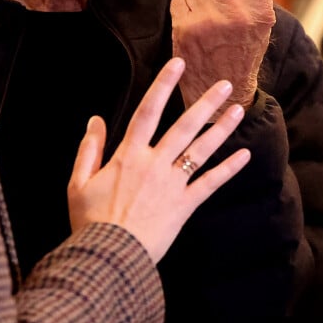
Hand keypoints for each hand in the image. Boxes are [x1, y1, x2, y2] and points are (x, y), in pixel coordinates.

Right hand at [67, 57, 249, 263]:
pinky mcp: (184, 206)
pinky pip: (210, 184)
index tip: (178, 64)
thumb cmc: (90, 221)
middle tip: (226, 84)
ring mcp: (172, 184)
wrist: (109, 258)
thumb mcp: (78, 182)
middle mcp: (154, 163)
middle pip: (184, 126)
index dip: (163, 85)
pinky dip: (228, 169)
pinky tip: (244, 155)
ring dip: (221, 129)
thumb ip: (89, 149)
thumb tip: (94, 120)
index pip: (148, 111)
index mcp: (128, 155)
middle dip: (205, 103)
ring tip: (238, 110)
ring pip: (201, 150)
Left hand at [170, 0, 275, 114]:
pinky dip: (180, 11)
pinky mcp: (186, 29)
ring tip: (203, 19)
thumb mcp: (257, 24)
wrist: (223, 93)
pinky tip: (190, 30)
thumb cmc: (240, 52)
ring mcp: (210, 19)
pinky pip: (178, 2)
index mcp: (260, 6)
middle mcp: (238, 10)